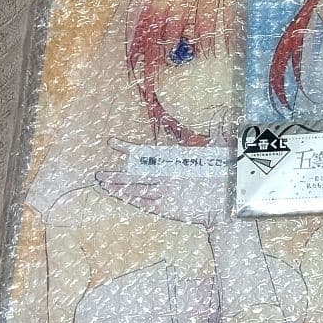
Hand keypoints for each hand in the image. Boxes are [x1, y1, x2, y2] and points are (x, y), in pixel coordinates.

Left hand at [94, 138, 227, 225]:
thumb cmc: (222, 180)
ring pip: (133, 190)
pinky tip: (118, 196)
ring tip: (102, 183)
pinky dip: (128, 199)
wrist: (224, 207)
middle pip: (133, 176)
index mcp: (175, 163)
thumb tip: (222, 113)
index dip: (127, 148)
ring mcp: (163, 194)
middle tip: (98, 174)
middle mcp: (164, 178)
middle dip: (115, 175)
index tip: (112, 142)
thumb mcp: (221, 153)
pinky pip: (141, 203)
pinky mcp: (164, 209)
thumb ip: (218, 132)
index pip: (145, 154)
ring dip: (117, 187)